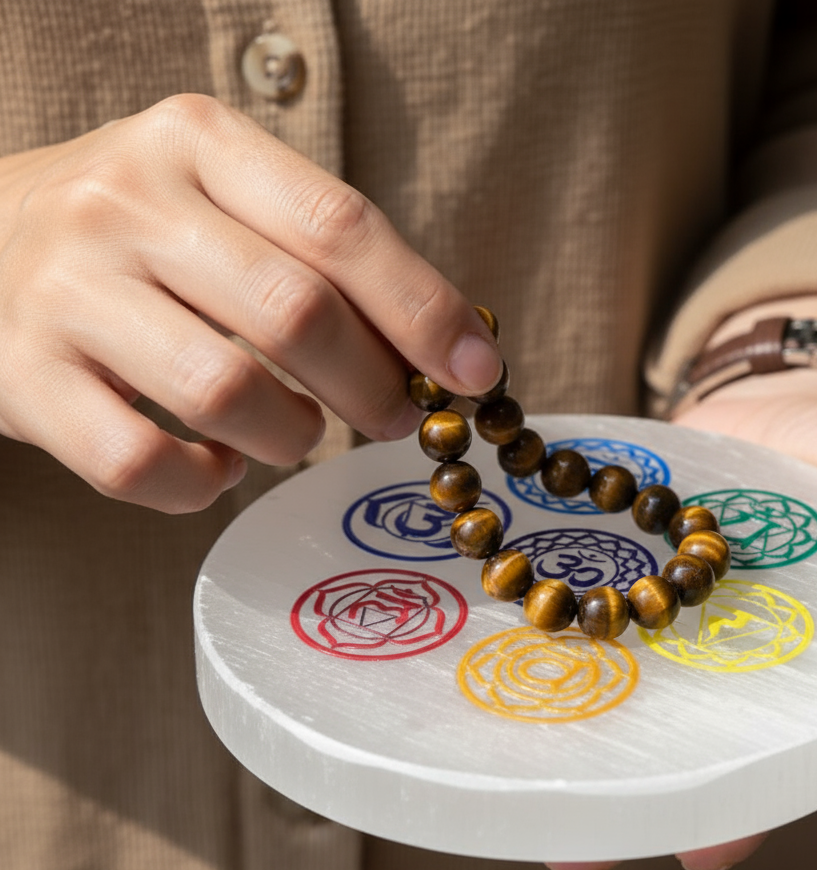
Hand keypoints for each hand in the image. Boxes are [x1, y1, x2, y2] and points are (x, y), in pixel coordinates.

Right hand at [0, 94, 500, 512]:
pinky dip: (203, 485)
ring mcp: (64, 291)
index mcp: (197, 143)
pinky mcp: (22, 381)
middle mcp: (125, 204)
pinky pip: (142, 465)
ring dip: (292, 435)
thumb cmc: (138, 233)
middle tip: (395, 416)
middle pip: (294, 311)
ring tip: (298, 433)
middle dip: (372, 385)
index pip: (338, 225)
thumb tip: (446, 344)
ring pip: (224, 393)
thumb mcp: (223, 199)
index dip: (423, 308)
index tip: (476, 371)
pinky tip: (216, 465)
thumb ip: (323, 255)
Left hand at [548, 365, 816, 869]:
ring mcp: (656, 610)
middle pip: (674, 743)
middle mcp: (716, 654)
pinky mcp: (611, 564)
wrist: (784, 390)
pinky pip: (571, 605)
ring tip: (513, 778)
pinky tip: (491, 656)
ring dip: (567, 732)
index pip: (771, 760)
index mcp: (795, 665)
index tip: (703, 849)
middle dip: (629, 799)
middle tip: (578, 850)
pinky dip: (536, 633)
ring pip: (611, 688)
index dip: (743, 810)